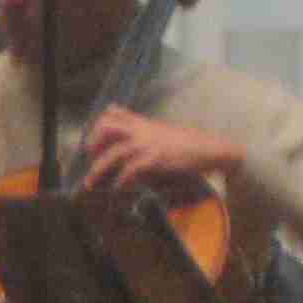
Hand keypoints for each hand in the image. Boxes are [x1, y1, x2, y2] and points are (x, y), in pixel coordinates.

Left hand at [77, 108, 242, 195]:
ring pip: (114, 152)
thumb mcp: (164, 132)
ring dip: (99, 169)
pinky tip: (119, 189)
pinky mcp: (156, 159)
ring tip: (92, 183)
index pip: (113, 113)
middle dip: (92, 144)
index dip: (97, 125)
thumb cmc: (190, 144)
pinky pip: (131, 170)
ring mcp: (149, 144)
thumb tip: (130, 142)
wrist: (213, 150)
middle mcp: (143, 130)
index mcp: (144, 123)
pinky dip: (121, 181)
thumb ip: (146, 133)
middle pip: (106, 127)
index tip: (92, 142)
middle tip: (89, 159)